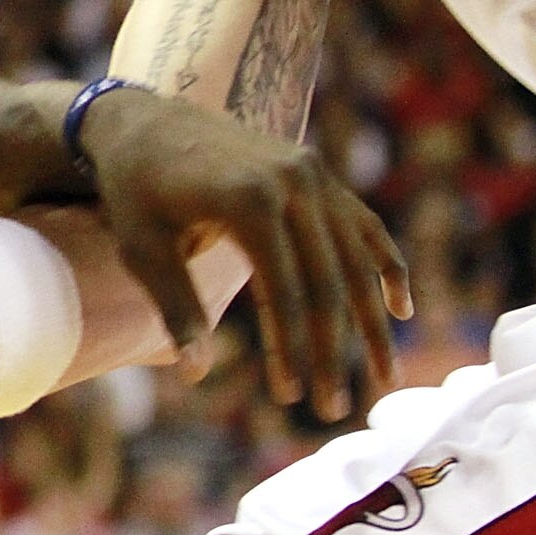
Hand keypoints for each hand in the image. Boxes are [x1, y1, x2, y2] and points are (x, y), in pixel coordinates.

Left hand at [78, 88, 408, 418]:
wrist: (141, 123)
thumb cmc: (135, 193)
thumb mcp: (143, 250)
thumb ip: (176, 308)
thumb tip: (196, 373)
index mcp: (249, 201)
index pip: (285, 293)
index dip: (290, 350)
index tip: (289, 398)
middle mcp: (292, 182)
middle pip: (328, 282)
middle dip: (333, 351)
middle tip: (334, 410)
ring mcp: (310, 173)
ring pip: (357, 259)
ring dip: (372, 321)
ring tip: (383, 377)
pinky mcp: (315, 171)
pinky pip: (362, 224)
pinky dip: (385, 264)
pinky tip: (400, 308)